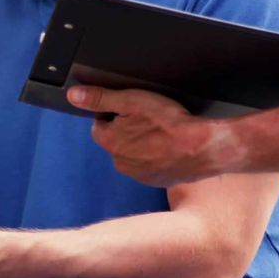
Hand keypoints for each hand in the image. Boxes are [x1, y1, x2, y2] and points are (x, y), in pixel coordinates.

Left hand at [68, 86, 235, 185]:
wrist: (204, 147)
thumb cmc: (169, 122)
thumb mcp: (132, 101)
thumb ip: (100, 98)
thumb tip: (73, 96)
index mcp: (110, 143)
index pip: (99, 125)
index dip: (113, 113)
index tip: (131, 108)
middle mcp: (120, 163)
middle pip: (117, 140)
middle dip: (128, 129)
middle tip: (150, 118)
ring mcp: (140, 175)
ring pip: (135, 154)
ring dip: (143, 144)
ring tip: (163, 131)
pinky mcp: (158, 181)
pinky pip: (151, 165)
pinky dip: (158, 156)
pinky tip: (171, 146)